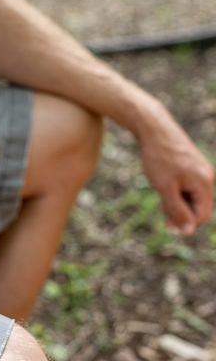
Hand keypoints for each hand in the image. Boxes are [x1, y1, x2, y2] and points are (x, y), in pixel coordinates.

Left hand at [138, 104, 214, 234]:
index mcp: (204, 182)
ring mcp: (200, 170)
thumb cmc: (159, 158)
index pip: (202, 215)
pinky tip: (163, 188)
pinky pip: (188, 187)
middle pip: (198, 207)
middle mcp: (206, 176)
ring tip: (160, 200)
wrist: (154, 129)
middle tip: (160, 211)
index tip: (166, 224)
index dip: (186, 223)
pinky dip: (176, 192)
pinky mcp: (192, 167)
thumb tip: (188, 231)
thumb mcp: (166, 188)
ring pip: (191, 197)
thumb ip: (178, 210)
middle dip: (180, 213)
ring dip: (176, 203)